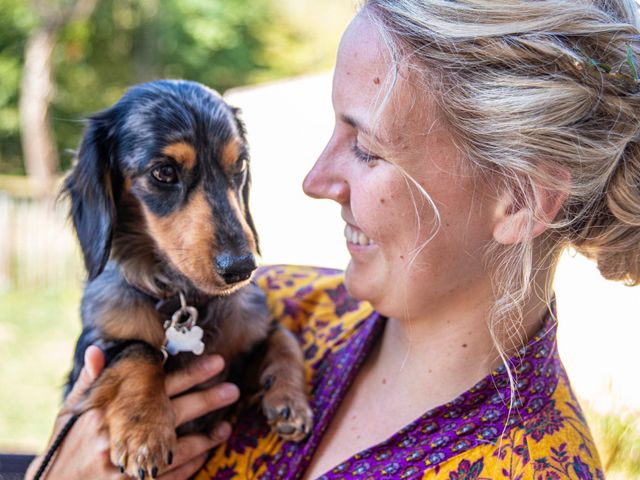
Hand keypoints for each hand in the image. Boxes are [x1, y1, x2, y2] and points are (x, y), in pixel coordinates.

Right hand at [26, 346, 239, 479]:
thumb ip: (90, 382)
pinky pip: (171, 477)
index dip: (190, 374)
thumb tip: (96, 351)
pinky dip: (190, 466)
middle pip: (174, 414)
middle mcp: (120, 437)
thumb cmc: (64, 449)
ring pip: (178, 449)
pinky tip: (204, 455)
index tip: (217, 362)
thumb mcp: (70, 414)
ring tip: (225, 428)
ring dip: (205, 438)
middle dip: (207, 400)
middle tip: (233, 389)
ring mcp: (127, 467)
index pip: (157, 386)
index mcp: (108, 412)